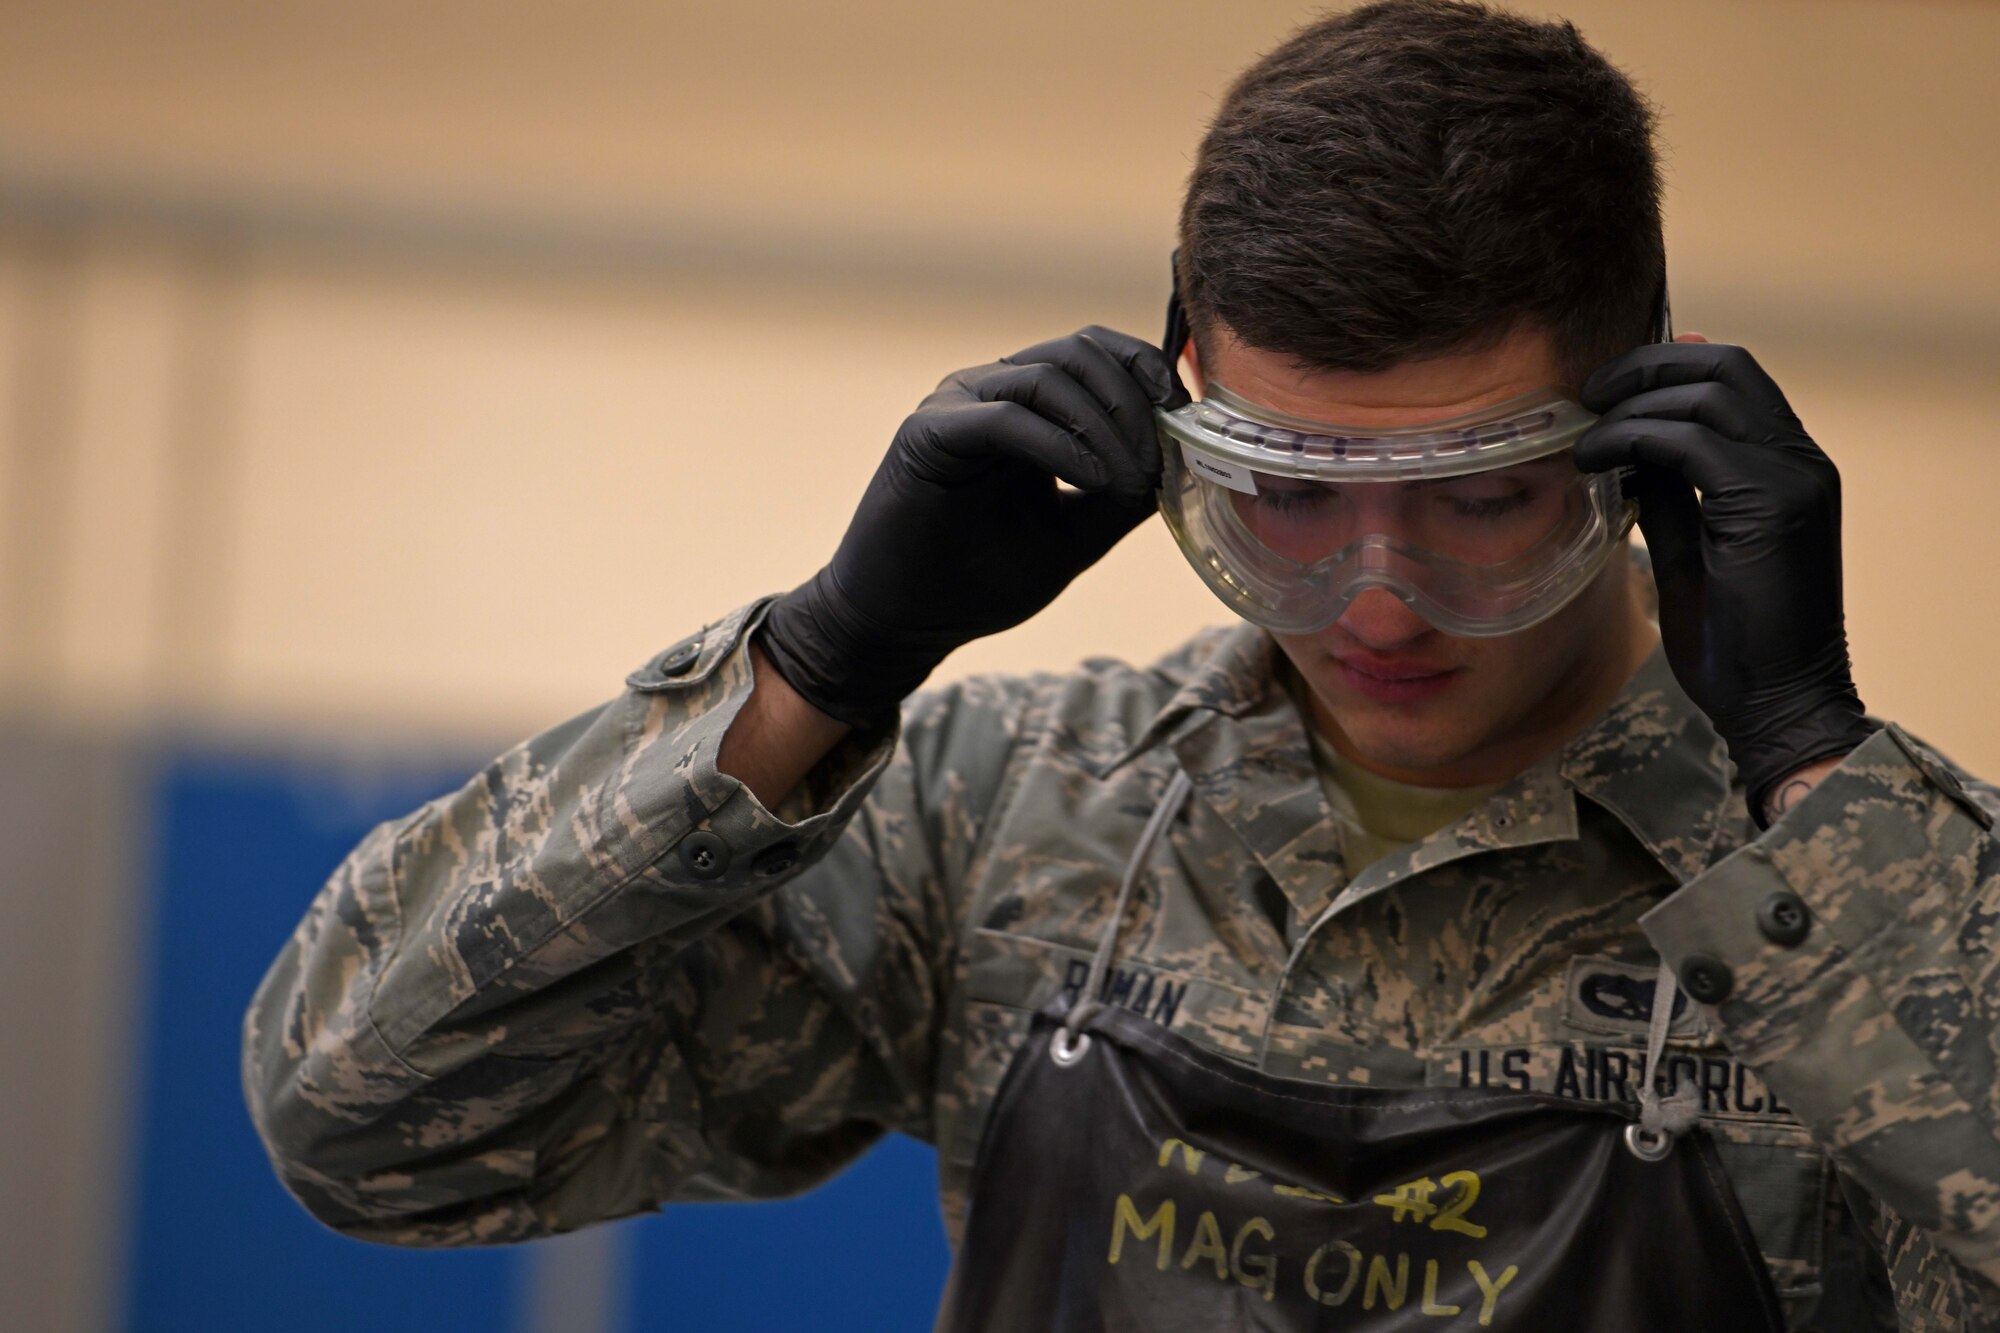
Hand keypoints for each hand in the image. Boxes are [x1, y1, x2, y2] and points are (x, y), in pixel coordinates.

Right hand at [760, 326, 1185, 724]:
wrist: (904, 623)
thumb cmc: (978, 581)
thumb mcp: (1074, 537)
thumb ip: (1121, 497)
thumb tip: (1175, 461)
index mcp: (1025, 407)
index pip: (1095, 353)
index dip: (1146, 372)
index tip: (1185, 418)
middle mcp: (989, 392)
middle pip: (1080, 351)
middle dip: (1132, 402)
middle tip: (1155, 463)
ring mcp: (957, 407)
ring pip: (1049, 374)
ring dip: (1103, 425)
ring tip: (1124, 481)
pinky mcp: (928, 433)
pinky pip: (1006, 417)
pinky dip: (1059, 445)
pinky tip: (1090, 480)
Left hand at [1574, 337, 1874, 813]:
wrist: (1779, 704)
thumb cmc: (1734, 641)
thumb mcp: (1690, 551)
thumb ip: (1669, 496)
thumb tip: (1625, 453)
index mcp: (1790, 466)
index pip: (1735, 377)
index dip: (1669, 363)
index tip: (1607, 386)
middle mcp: (1801, 460)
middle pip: (1725, 366)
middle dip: (1646, 367)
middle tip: (1587, 393)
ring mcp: (1794, 478)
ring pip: (1710, 393)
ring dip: (1634, 403)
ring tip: (1584, 435)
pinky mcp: (1772, 505)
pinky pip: (1693, 442)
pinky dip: (1635, 438)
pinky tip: (1596, 461)